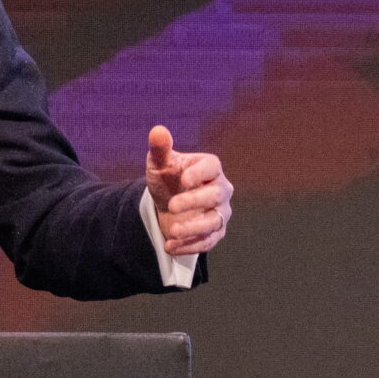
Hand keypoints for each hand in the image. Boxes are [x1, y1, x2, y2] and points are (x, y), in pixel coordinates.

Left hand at [144, 124, 230, 258]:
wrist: (167, 204)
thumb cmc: (168, 179)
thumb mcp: (160, 164)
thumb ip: (160, 149)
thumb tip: (157, 130)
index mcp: (210, 168)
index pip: (211, 167)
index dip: (199, 173)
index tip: (184, 179)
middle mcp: (221, 189)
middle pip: (215, 195)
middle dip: (194, 201)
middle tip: (171, 206)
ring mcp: (220, 212)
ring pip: (214, 222)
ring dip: (193, 228)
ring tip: (171, 231)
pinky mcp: (215, 233)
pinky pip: (207, 241)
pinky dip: (189, 246)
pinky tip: (169, 247)